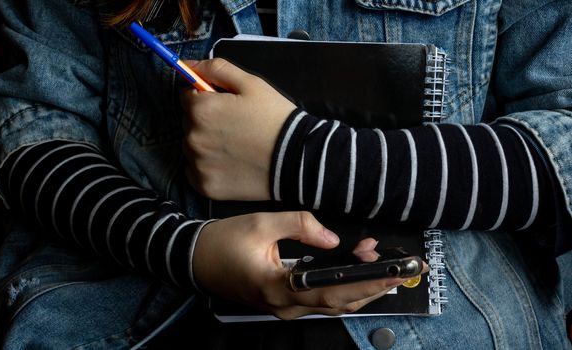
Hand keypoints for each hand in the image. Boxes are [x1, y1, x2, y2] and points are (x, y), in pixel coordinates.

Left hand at [180, 58, 296, 200]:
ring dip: (206, 144)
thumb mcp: (251, 83)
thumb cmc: (274, 118)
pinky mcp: (205, 186)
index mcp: (201, 109)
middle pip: (188, 123)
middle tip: (235, 127)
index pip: (187, 97)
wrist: (296, 159)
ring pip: (191, 147)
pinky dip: (207, 167)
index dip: (207, 98)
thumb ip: (216, 69)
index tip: (226, 106)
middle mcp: (192, 138)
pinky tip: (230, 164)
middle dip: (206, 121)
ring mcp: (198, 164)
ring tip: (235, 147)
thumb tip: (187, 65)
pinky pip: (195, 172)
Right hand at [192, 211, 415, 319]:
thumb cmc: (223, 242)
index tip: (392, 272)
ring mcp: (283, 308)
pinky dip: (341, 286)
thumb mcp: (261, 224)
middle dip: (372, 284)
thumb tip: (333, 238)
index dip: (366, 283)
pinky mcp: (283, 302)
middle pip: (339, 302)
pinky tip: (352, 269)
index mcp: (277, 287)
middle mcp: (284, 305)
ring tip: (376, 260)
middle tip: (397, 265)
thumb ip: (301, 226)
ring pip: (332, 304)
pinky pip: (320, 300)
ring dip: (358, 286)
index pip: (332, 290)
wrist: (195, 258)